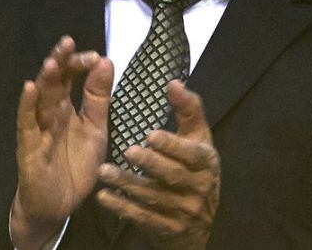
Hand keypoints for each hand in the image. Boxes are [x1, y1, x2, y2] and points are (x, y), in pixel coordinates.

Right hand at [11, 36, 112, 249]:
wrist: (60, 205)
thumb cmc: (75, 164)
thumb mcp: (96, 129)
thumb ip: (99, 98)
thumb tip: (106, 60)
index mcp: (67, 107)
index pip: (71, 77)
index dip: (80, 64)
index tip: (95, 56)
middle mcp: (50, 114)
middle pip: (53, 82)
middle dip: (59, 62)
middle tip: (67, 42)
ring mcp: (37, 130)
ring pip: (39, 101)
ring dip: (45, 81)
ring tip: (52, 62)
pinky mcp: (29, 149)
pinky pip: (26, 126)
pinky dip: (27, 107)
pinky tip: (29, 89)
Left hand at [96, 80, 219, 249]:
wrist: (198, 222)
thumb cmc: (195, 169)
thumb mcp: (198, 139)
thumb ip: (188, 110)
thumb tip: (174, 82)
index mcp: (207, 161)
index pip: (192, 153)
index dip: (172, 145)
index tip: (150, 135)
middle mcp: (199, 186)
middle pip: (173, 175)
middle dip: (150, 163)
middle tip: (127, 150)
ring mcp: (185, 210)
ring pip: (154, 197)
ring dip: (128, 184)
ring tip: (104, 171)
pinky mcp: (169, 229)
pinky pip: (144, 218)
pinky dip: (122, 207)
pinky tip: (104, 197)